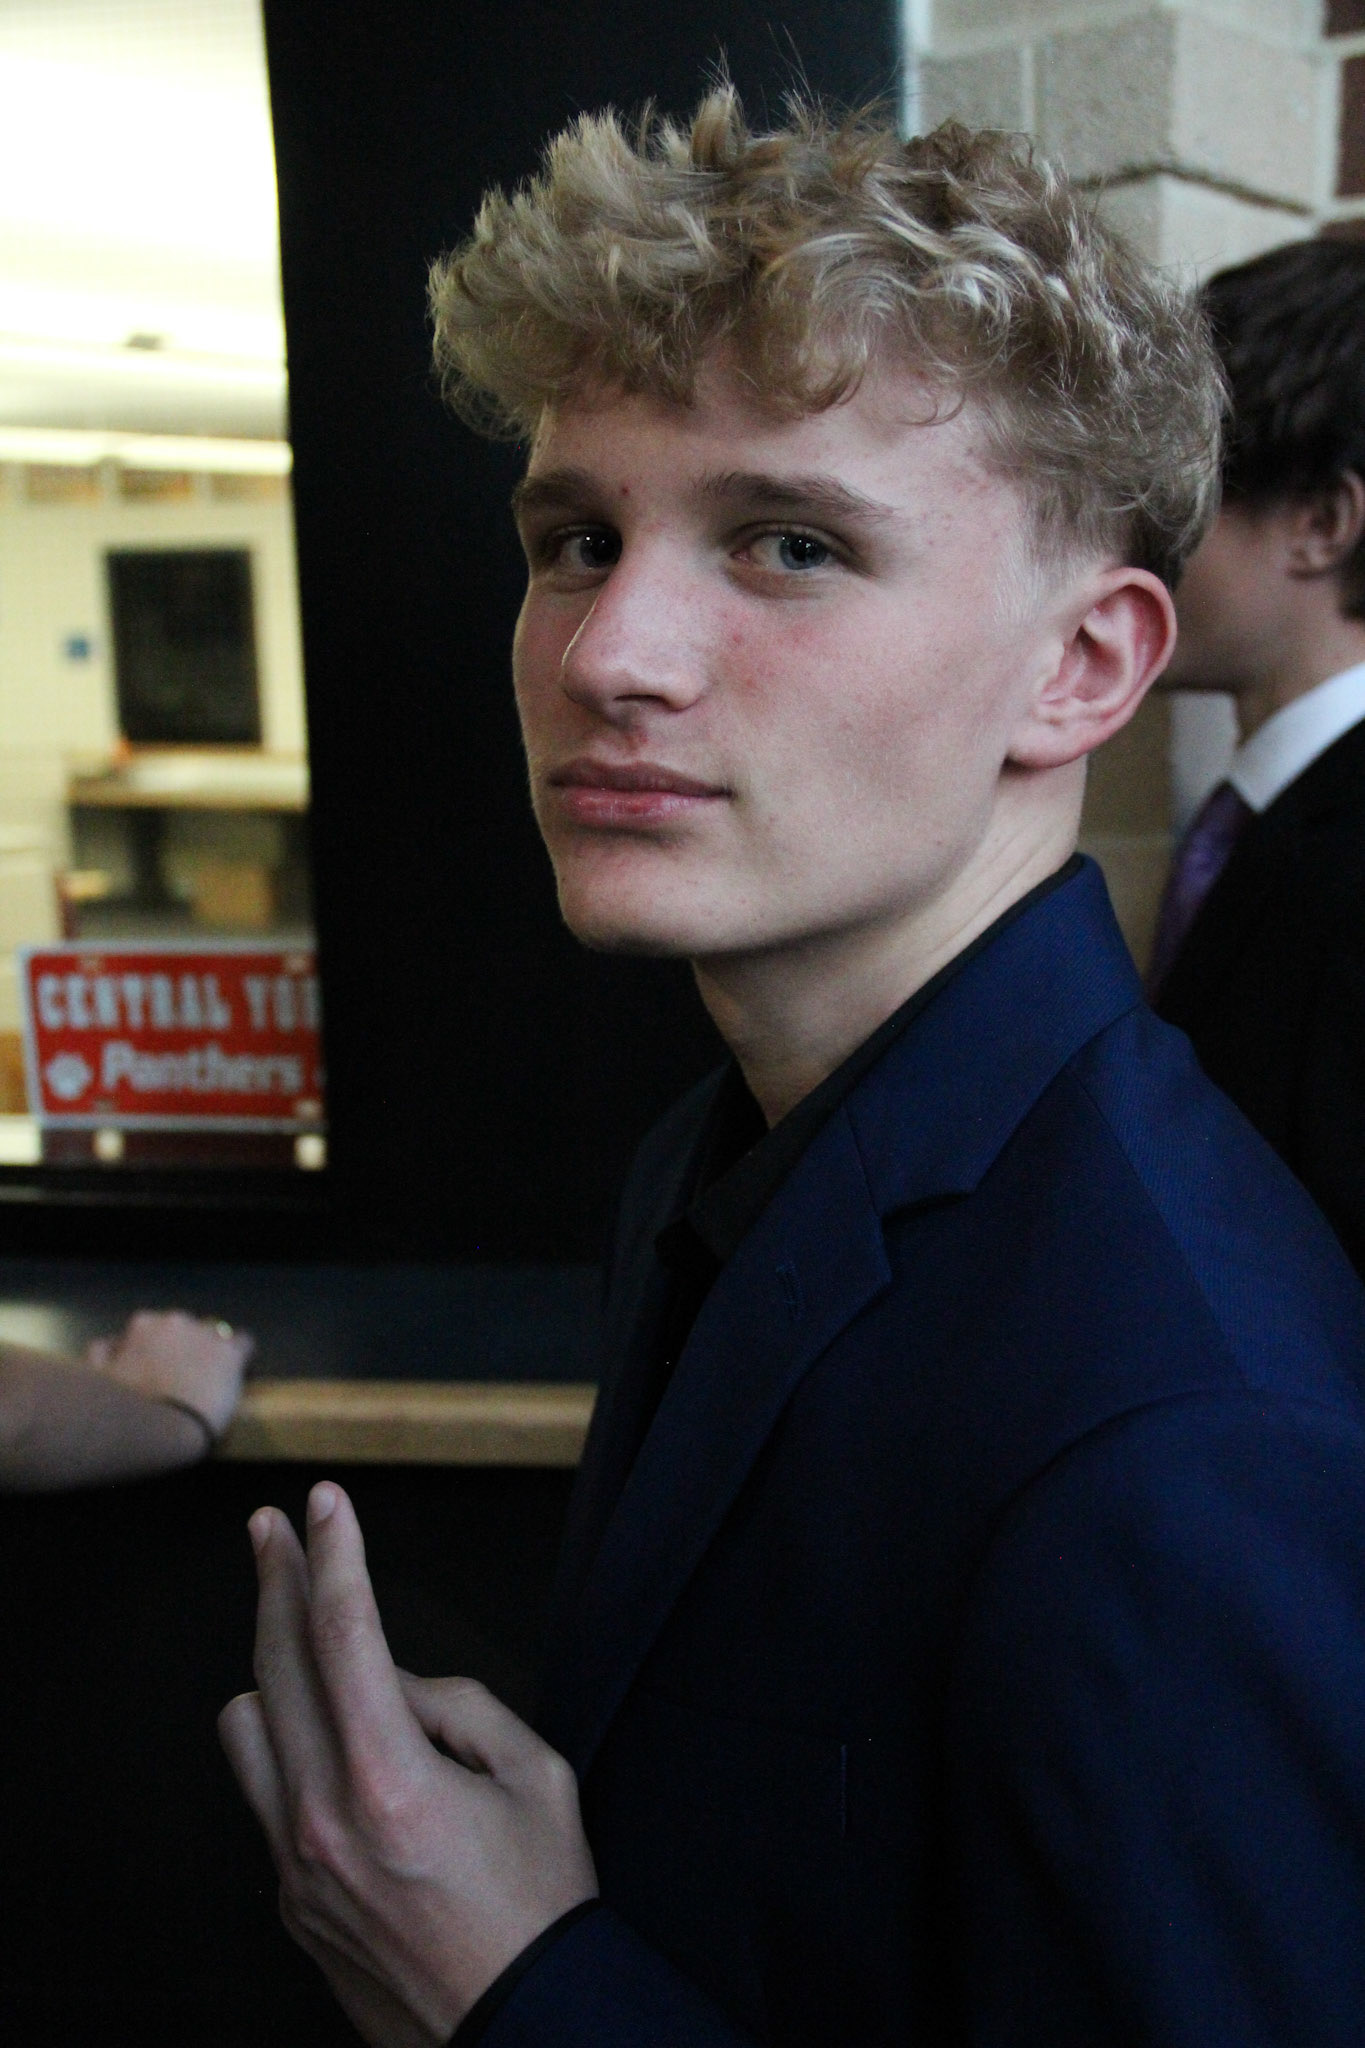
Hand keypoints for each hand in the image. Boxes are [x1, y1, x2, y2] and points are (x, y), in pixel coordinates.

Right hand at [85, 1310, 253, 1436]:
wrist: (157, 1428)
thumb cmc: (120, 1407)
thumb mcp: (95, 1376)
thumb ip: (100, 1353)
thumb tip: (108, 1344)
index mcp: (142, 1325)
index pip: (150, 1328)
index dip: (153, 1350)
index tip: (153, 1372)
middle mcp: (175, 1322)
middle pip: (183, 1329)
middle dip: (181, 1349)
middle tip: (179, 1380)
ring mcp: (205, 1335)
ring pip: (213, 1334)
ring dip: (209, 1351)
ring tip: (208, 1379)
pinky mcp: (230, 1354)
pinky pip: (243, 1343)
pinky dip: (239, 1355)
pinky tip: (235, 1372)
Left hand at [218, 1482, 597, 2045]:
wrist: (521, 2029)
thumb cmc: (543, 1903)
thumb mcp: (537, 1776)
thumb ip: (459, 1705)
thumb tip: (394, 1680)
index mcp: (393, 1783)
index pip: (343, 1637)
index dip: (333, 1556)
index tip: (326, 1503)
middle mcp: (325, 1822)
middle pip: (274, 1666)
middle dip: (275, 1580)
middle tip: (272, 1529)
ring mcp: (297, 1866)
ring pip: (245, 1728)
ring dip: (272, 1672)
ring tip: (314, 1649)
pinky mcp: (291, 1901)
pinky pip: (267, 1794)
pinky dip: (293, 1749)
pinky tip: (339, 1746)